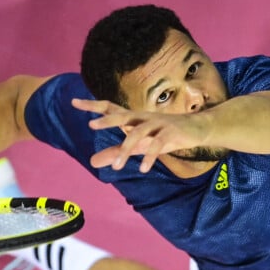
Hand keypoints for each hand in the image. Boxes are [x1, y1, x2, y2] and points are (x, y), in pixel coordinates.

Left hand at [72, 98, 207, 172]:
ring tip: (116, 168)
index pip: (109, 108)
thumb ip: (115, 152)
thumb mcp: (138, 146)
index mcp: (133, 118)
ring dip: (126, 150)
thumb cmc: (164, 135)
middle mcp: (142, 118)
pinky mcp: (170, 133)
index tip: (73, 101)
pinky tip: (142, 168)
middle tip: (91, 125)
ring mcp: (157, 124)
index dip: (91, 105)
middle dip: (107, 120)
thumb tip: (92, 162)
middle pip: (122, 116)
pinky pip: (157, 144)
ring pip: (138, 134)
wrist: (196, 129)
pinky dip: (149, 156)